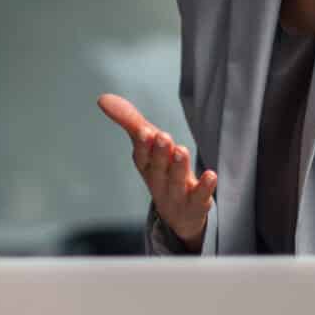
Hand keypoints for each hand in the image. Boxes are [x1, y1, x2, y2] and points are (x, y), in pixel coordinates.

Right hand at [96, 94, 216, 249]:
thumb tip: (103, 98)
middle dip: (159, 153)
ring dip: (178, 167)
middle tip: (162, 137)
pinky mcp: (196, 204)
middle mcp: (159, 181)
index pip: (141, 156)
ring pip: (176, 181)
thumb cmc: (161, 172)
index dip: (142, 144)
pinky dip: (204, 187)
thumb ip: (130, 121)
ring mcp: (177, 195)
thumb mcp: (147, 146)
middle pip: (158, 167)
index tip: (143, 130)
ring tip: (181, 150)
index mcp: (146, 166)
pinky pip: (200, 196)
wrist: (179, 215)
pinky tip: (211, 175)